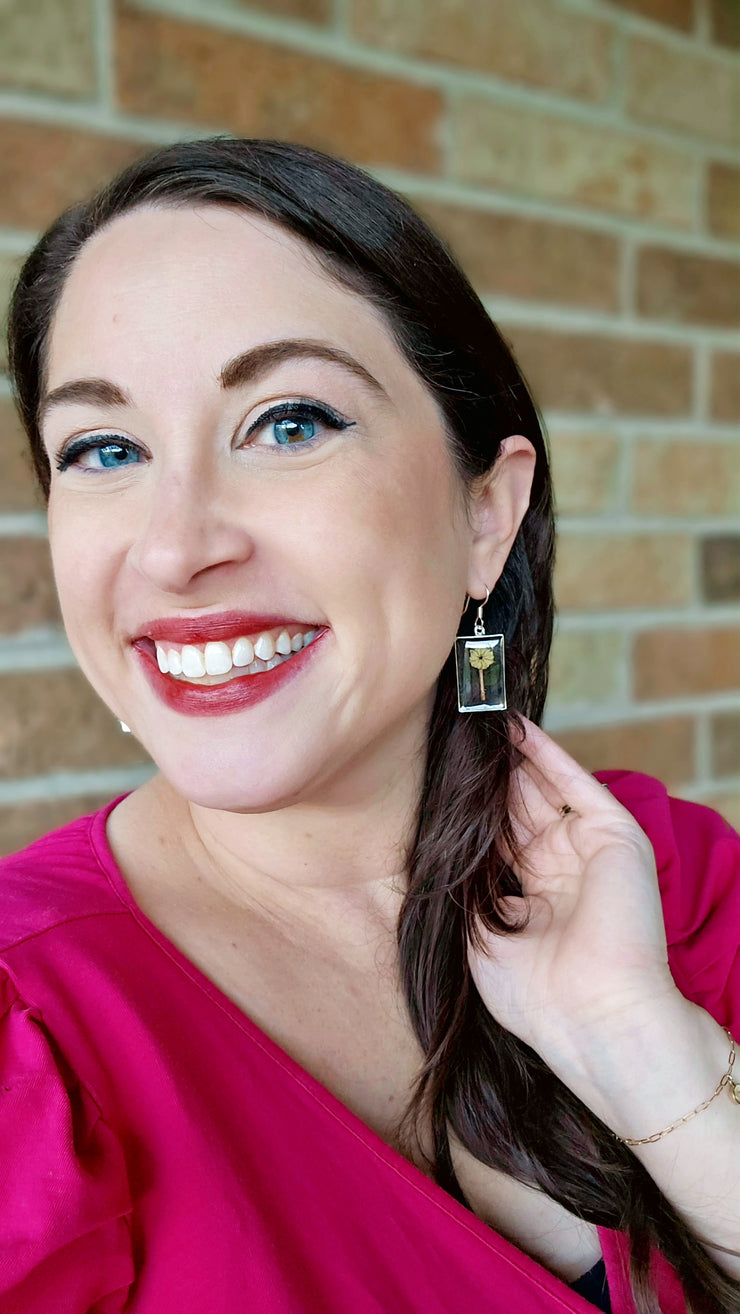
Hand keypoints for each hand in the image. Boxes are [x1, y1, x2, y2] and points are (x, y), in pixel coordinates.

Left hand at [467, 715, 679, 1058]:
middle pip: (517, 809)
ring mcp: (587, 851)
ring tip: (478, 721)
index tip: (437, 779)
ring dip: (511, 757)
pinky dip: (545, 753)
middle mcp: (560, 872)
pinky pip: (575, 783)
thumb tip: (438, 848)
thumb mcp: (478, 939)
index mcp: (531, 901)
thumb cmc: (536, 996)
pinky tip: (514, 727)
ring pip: (542, 790)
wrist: (596, 1018)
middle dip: (488, 777)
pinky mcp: (614, 835)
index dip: (470, 812)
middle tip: (454, 737)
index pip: (496, 840)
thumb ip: (463, 889)